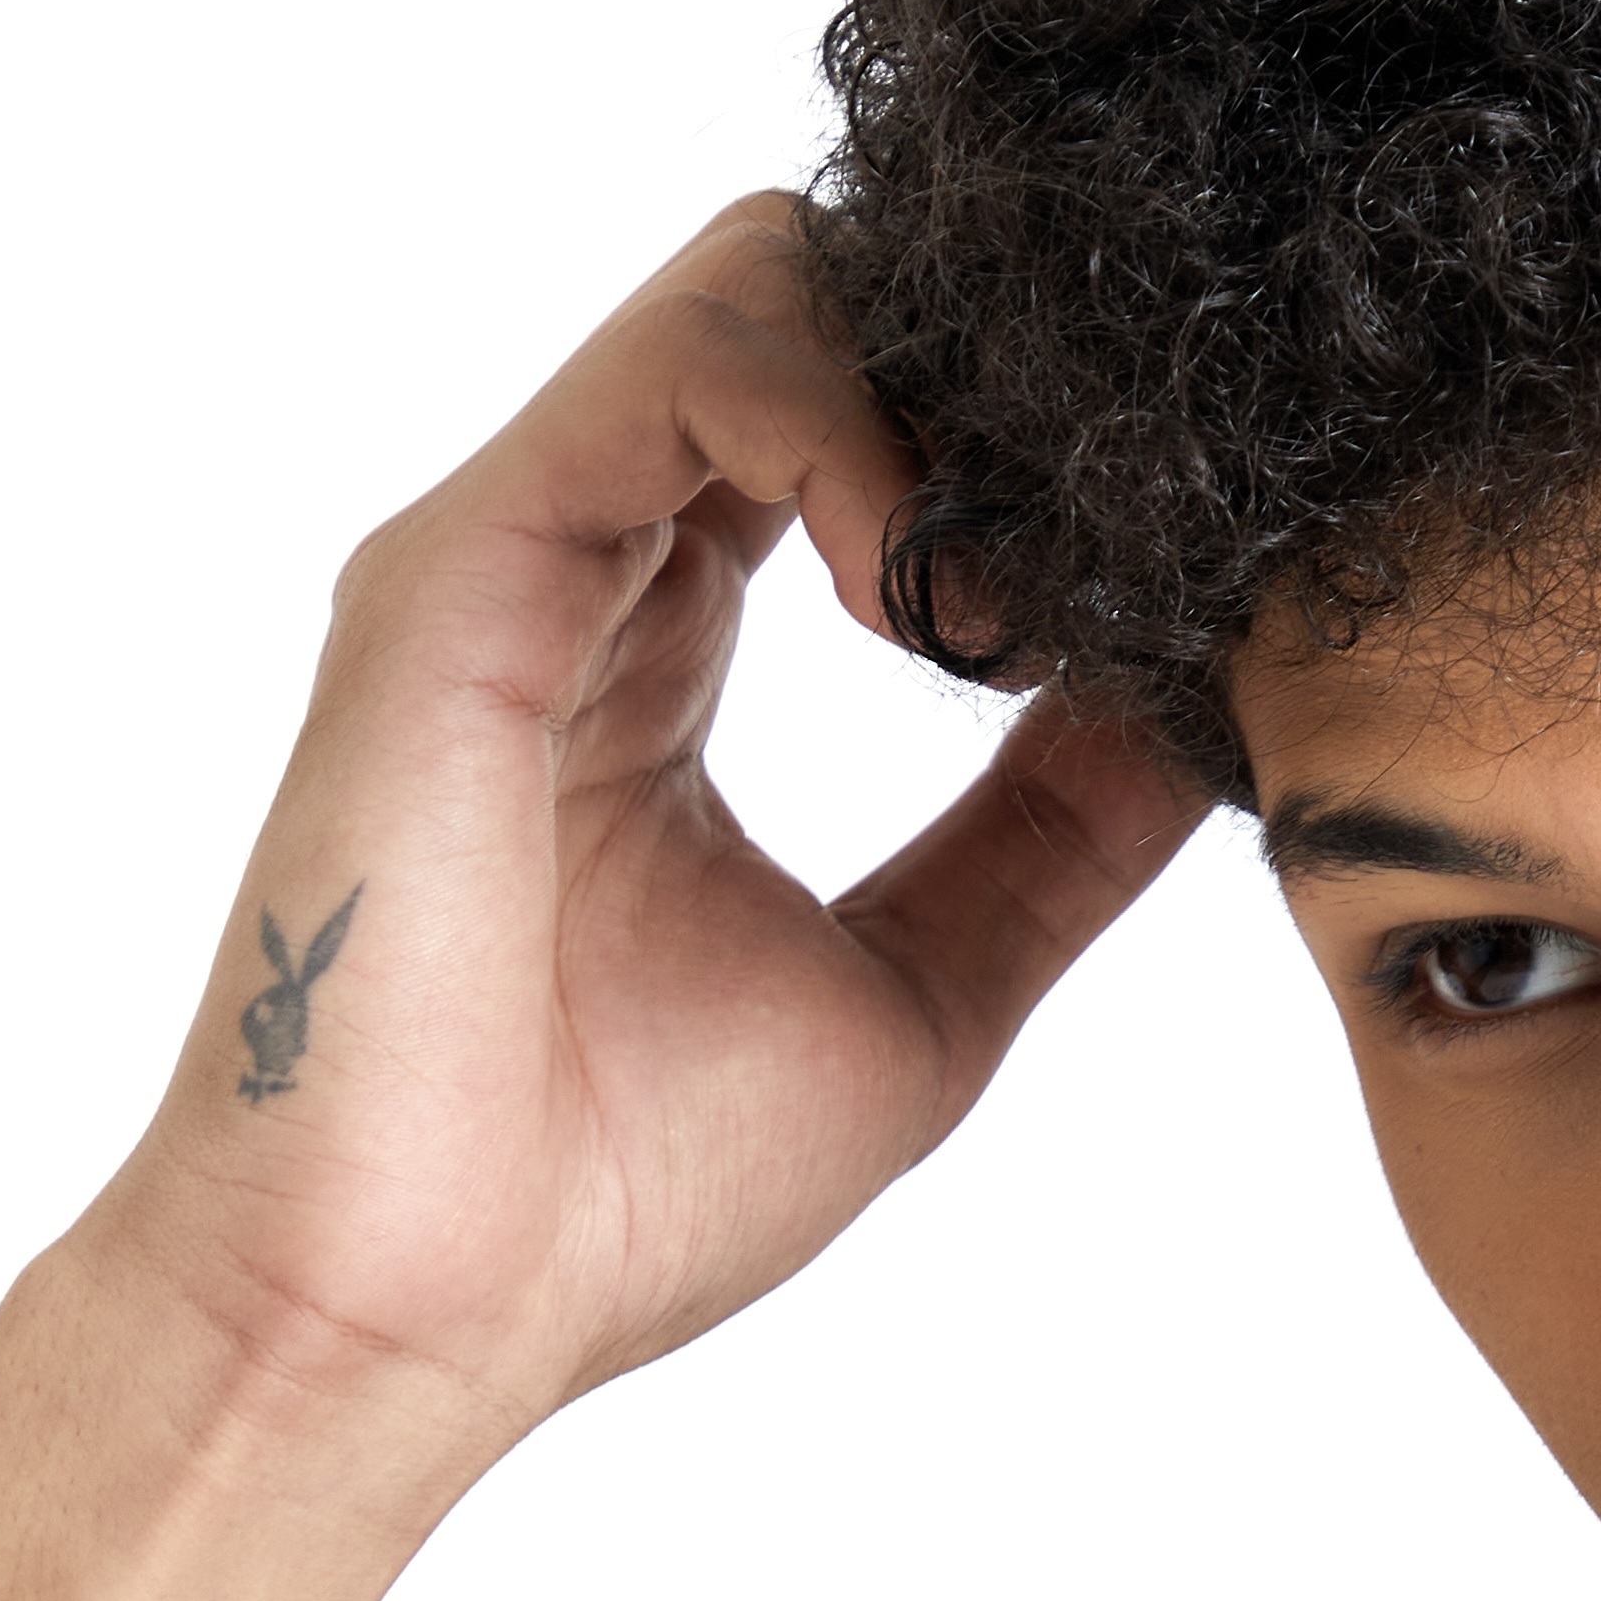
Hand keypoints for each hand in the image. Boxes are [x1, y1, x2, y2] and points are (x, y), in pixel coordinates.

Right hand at [96, 196, 1207, 1458]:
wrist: (409, 1318)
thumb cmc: (606, 1195)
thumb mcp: (923, 991)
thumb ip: (1044, 842)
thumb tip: (1191, 715)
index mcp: (658, 647)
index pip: (849, 417)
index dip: (1012, 455)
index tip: (1147, 577)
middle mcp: (581, 567)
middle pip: (815, 303)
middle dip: (991, 386)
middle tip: (1108, 548)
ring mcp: (514, 550)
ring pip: (759, 282)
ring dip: (939, 403)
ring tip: (1006, 609)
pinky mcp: (464, 566)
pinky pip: (688, 363)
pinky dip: (847, 430)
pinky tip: (923, 600)